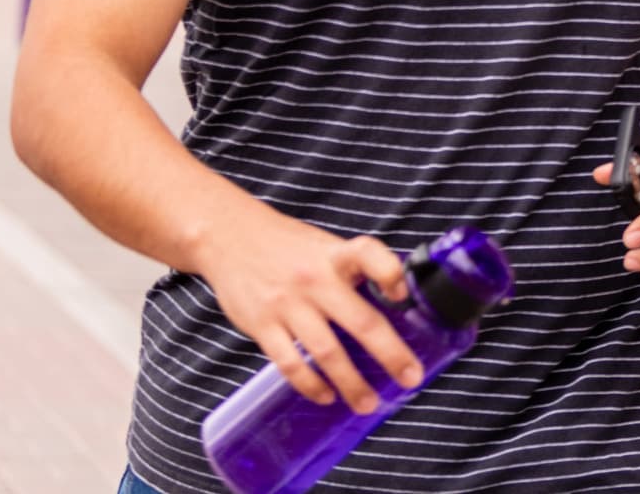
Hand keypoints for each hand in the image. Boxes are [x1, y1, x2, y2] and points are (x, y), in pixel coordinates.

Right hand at [194, 212, 418, 411]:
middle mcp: (315, 280)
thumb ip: (355, 268)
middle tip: (411, 378)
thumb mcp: (326, 245)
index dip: (390, 274)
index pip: (369, 255)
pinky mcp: (262, 325)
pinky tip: (326, 396)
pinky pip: (290, 363)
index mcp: (336, 255)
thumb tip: (396, 297)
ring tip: (368, 403)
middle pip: (360, 321)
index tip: (403, 296)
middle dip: (390, 354)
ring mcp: (288, 305)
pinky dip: (311, 384)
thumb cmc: (288, 246)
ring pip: (326, 352)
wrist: (229, 236)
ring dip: (351, 382)